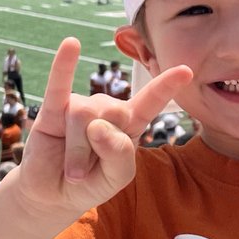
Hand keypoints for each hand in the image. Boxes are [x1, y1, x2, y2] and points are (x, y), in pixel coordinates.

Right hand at [13, 38, 191, 221]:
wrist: (53, 195)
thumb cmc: (92, 183)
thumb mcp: (117, 178)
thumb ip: (120, 154)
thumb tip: (98, 125)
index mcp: (130, 123)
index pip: (151, 101)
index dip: (166, 86)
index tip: (186, 70)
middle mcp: (107, 108)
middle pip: (111, 115)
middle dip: (97, 151)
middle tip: (87, 172)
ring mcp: (80, 106)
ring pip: (83, 116)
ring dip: (77, 153)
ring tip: (72, 170)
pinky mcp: (52, 109)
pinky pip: (59, 84)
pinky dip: (64, 65)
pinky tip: (71, 44)